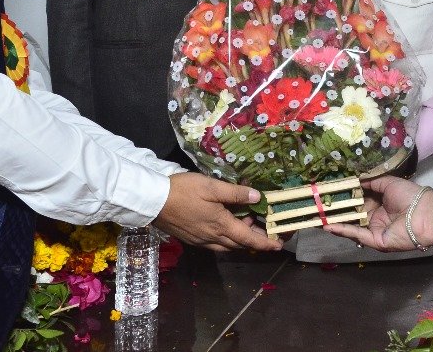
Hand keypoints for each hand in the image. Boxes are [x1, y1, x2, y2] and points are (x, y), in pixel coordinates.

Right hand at [154, 172, 280, 252]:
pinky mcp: (192, 239)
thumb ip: (235, 193)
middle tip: (265, 230)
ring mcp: (201, 241)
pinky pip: (215, 244)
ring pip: (227, 245)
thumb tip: (258, 198)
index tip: (279, 245)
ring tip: (246, 224)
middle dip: (254, 240)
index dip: (265, 243)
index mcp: (221, 225)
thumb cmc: (183, 191)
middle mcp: (213, 238)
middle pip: (239, 244)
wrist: (153, 201)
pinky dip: (226, 239)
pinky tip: (225, 227)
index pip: (249, 239)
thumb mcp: (211, 187)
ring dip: (240, 239)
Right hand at [324, 176, 432, 251]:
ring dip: (334, 221)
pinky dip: (342, 230)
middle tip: (317, 204)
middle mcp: (374, 218)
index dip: (344, 197)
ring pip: (350, 225)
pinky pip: (356, 234)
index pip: (358, 201)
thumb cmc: (410, 196)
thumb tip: (354, 178)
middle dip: (335, 210)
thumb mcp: (388, 183)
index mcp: (379, 205)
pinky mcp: (375, 240)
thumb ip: (371, 181)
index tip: (329, 191)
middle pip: (351, 214)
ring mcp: (374, 230)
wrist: (425, 213)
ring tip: (316, 215)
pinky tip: (328, 225)